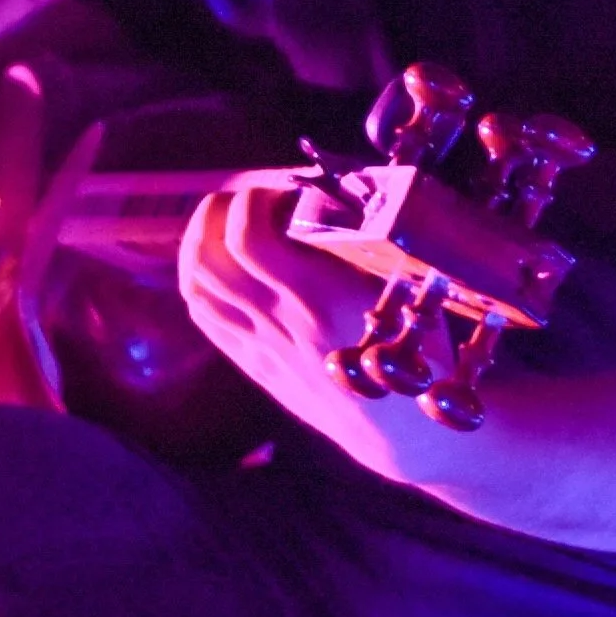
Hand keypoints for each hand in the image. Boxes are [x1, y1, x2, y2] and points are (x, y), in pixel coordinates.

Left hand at [178, 182, 454, 479]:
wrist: (405, 430)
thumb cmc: (419, 349)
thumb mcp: (409, 286)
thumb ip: (371, 238)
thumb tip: (342, 186)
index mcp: (317, 297)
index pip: (249, 234)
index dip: (258, 196)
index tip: (289, 190)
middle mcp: (278, 320)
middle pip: (207, 255)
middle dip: (221, 210)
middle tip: (253, 198)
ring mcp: (259, 346)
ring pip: (197, 284)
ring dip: (205, 241)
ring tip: (233, 223)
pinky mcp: (253, 364)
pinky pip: (206, 315)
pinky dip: (203, 279)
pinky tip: (228, 263)